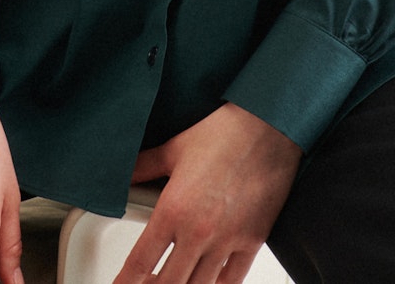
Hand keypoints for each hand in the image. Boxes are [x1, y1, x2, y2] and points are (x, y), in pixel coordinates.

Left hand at [113, 103, 302, 283]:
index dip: (126, 280)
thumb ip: (145, 166)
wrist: (267, 127)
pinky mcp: (252, 241)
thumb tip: (126, 175)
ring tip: (173, 283)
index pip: (141, 261)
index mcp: (174, 208)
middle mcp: (198, 231)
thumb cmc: (224, 133)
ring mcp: (227, 240)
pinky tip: (208, 282)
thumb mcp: (175, 148)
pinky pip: (231, 280)